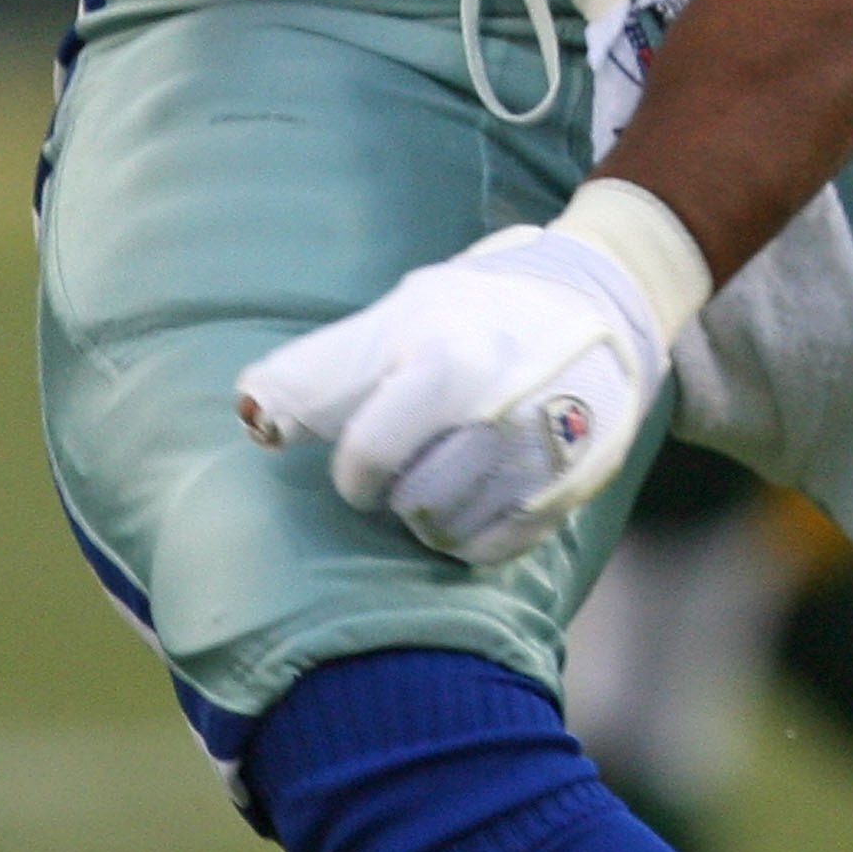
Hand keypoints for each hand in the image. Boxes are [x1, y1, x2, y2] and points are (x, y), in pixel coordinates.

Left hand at [234, 184, 706, 566]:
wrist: (602, 303)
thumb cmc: (478, 309)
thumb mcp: (402, 312)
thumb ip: (327, 366)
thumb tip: (249, 412)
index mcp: (440, 357)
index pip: (361, 451)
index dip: (347, 465)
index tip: (353, 456)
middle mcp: (490, 409)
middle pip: (399, 499)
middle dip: (383, 488)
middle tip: (395, 463)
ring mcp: (532, 454)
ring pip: (439, 529)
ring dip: (426, 510)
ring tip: (440, 468)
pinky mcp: (564, 490)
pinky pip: (488, 548)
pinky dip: (469, 532)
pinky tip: (476, 492)